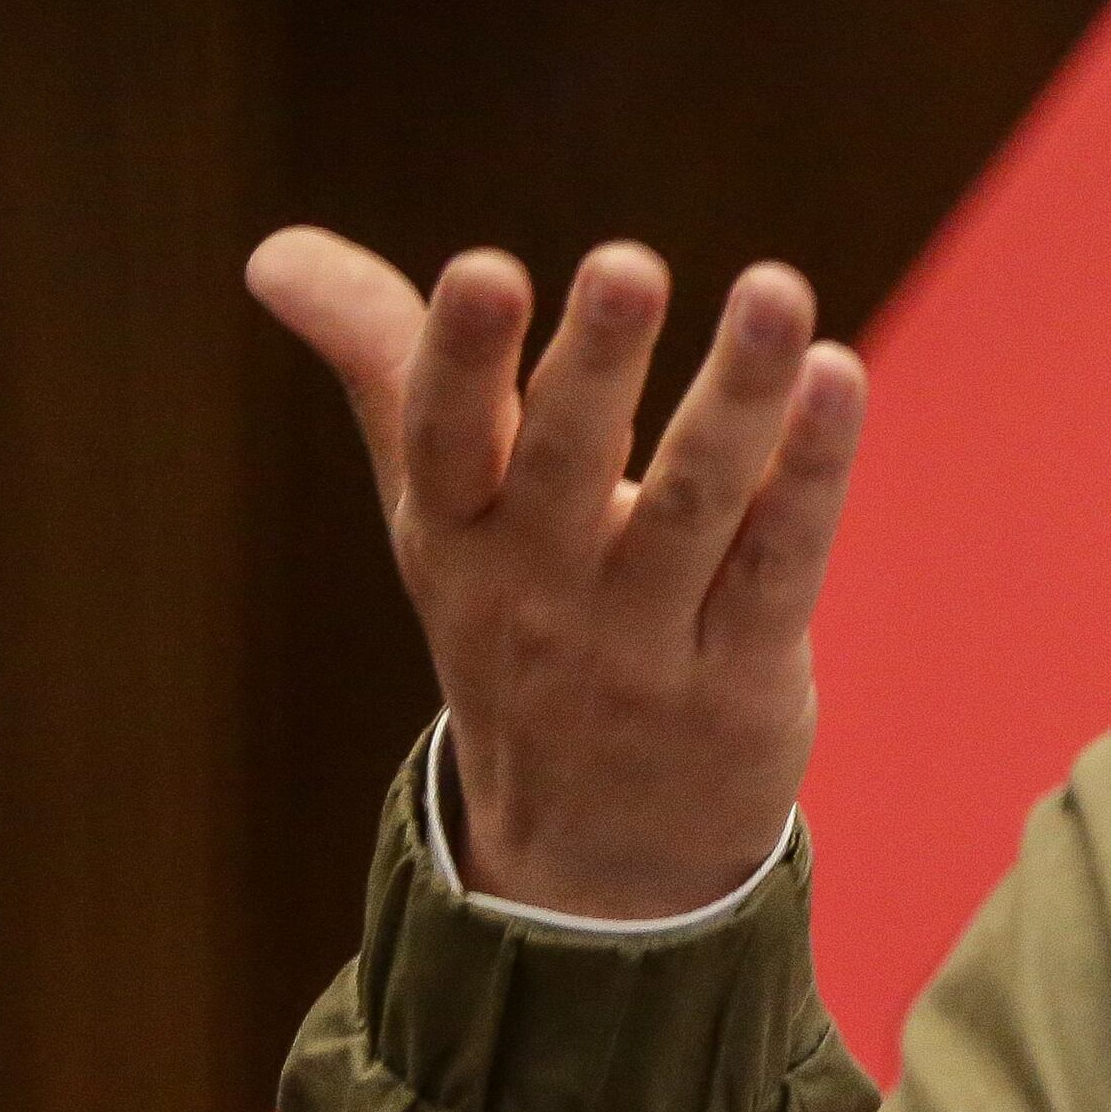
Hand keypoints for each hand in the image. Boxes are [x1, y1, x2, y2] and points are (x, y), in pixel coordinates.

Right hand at [250, 230, 866, 919]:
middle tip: (626, 266)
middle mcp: (540, 586)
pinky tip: (839, 381)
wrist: (587, 861)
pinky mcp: (739, 677)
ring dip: (738, 396)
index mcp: (455, 534)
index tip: (484, 268)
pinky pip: (779, 564)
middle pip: (570, 465)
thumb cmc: (514, 630)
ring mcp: (642, 639)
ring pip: (697, 504)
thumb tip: (271, 250)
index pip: (445, 439)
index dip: (461, 357)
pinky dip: (813, 473)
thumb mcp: (435, 514)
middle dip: (596, 366)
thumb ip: (381, 367)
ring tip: (776, 290)